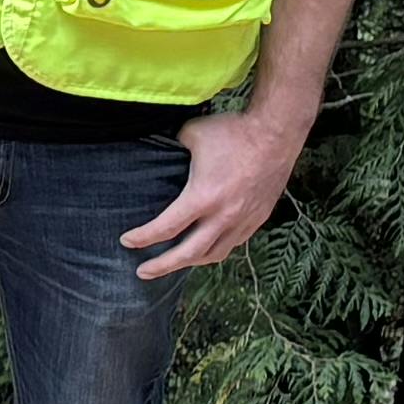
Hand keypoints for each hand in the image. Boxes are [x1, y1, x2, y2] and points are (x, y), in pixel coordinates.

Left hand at [126, 97, 307, 279]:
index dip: (143, 238)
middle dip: (162, 266)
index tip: (127, 241)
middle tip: (142, 272)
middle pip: (188, 254)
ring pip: (214, 254)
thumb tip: (160, 151)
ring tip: (173, 265)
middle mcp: (224, 216)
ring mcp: (244, 220)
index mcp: (203, 197)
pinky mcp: (258, 218)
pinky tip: (205, 249)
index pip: (166, 228)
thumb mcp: (191, 135)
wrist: (277, 133)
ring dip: (190, 263)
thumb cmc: (233, 132)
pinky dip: (215, 251)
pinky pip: (233, 244)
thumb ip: (172, 149)